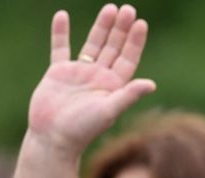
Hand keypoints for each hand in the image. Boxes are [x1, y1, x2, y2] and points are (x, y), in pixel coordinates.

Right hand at [28, 5, 154, 156]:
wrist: (53, 138)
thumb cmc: (83, 129)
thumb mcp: (109, 110)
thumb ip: (128, 95)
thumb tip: (151, 84)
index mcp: (114, 86)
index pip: (128, 58)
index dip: (134, 41)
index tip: (140, 23)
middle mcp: (99, 77)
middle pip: (114, 47)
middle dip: (121, 29)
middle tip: (128, 8)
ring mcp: (79, 73)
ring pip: (93, 45)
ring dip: (101, 27)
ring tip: (110, 8)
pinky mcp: (58, 72)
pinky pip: (60, 48)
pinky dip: (61, 32)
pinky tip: (62, 16)